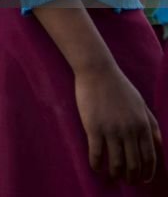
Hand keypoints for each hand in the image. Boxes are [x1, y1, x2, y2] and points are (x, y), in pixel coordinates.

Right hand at [75, 67, 161, 183]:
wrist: (98, 71)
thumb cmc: (119, 86)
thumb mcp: (141, 104)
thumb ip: (152, 124)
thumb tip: (159, 143)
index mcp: (143, 125)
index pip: (149, 157)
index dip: (147, 172)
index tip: (142, 180)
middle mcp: (130, 131)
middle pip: (134, 163)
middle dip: (132, 177)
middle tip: (127, 182)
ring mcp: (111, 130)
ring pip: (116, 162)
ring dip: (115, 174)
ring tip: (112, 177)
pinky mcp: (94, 128)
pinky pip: (97, 154)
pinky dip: (97, 165)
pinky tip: (97, 168)